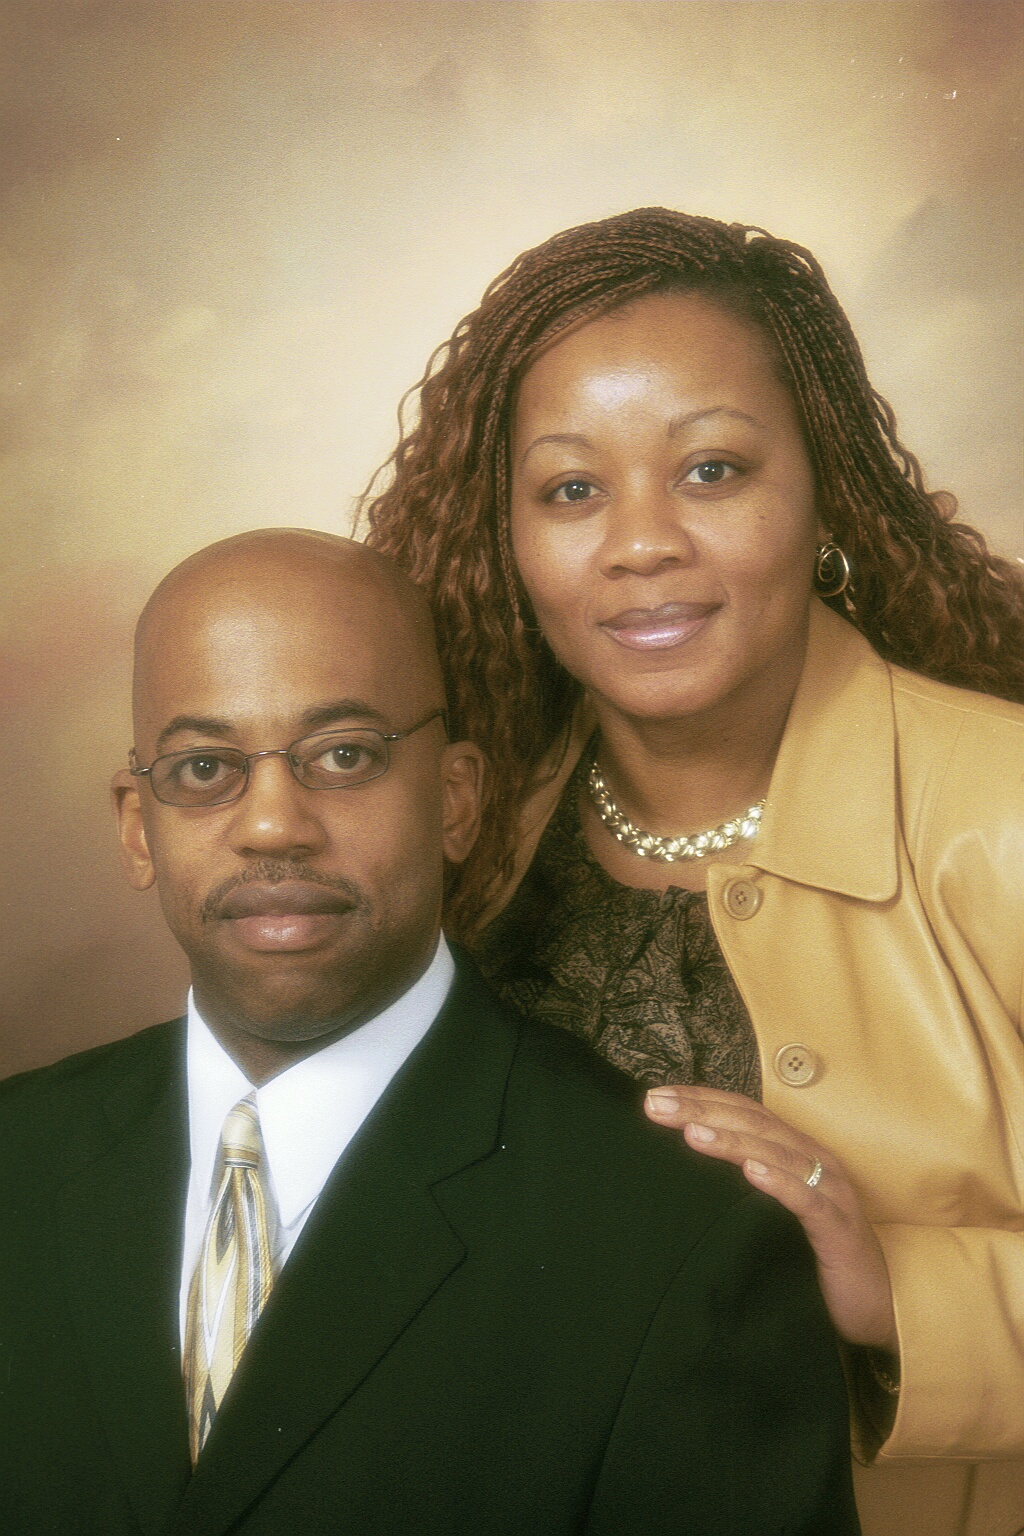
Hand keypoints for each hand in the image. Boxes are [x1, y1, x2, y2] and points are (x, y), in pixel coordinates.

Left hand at [645, 1085, 897, 1353]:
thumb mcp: (775, 1214)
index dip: (701, 1100)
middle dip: (703, 1110)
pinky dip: (779, 1181)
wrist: (880, 1305)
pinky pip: (808, 1200)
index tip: (655, 1097)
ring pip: (778, 1153)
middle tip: (656, 1105)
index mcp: (795, 1153)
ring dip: (732, 1140)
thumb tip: (684, 1172)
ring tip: (692, 1132)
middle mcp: (814, 1162)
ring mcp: (830, 1192)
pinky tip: (750, 1172)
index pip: (744, 1113)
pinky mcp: (840, 1228)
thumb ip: (744, 1187)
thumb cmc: (820, 1256)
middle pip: (754, 1124)